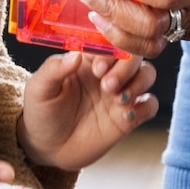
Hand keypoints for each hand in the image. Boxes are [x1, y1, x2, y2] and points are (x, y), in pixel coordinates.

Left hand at [17, 50, 157, 171]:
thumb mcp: (39, 89)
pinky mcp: (128, 117)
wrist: (47, 147)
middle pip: (134, 55)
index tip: (97, 68)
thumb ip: (54, 69)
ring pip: (147, 74)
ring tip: (118, 100)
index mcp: (88, 59)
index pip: (109, 41)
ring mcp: (120, 93)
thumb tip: (76, 55)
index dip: (110, 49)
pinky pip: (150, 105)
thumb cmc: (41, 112)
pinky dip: (145, 106)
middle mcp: (108, 72)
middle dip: (126, 68)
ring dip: (138, 84)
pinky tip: (126, 115)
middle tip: (107, 86)